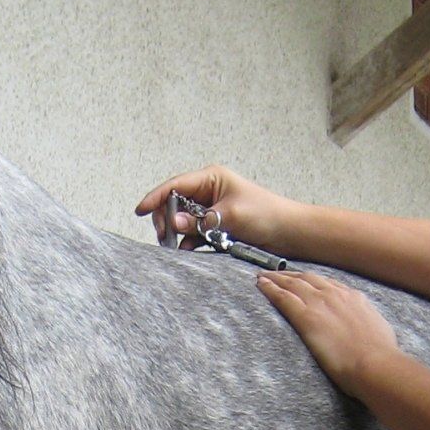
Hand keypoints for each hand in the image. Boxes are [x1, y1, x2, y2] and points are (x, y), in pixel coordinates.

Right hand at [134, 164, 288, 252]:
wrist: (289, 233)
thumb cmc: (266, 215)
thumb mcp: (230, 216)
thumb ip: (201, 221)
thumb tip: (174, 223)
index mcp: (211, 178)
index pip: (175, 185)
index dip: (156, 198)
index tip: (140, 210)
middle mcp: (208, 191)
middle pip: (175, 204)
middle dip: (167, 219)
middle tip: (165, 236)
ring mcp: (211, 209)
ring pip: (183, 221)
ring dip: (178, 233)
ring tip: (174, 246)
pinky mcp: (216, 226)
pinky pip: (194, 233)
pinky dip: (189, 242)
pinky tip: (187, 251)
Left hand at [257, 268, 399, 396]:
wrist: (374, 363)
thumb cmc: (380, 354)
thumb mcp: (378, 329)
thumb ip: (367, 322)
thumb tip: (366, 324)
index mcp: (353, 298)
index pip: (327, 284)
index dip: (311, 281)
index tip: (302, 281)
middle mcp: (335, 295)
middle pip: (307, 279)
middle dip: (291, 275)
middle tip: (276, 274)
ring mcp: (320, 304)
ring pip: (292, 284)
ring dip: (275, 278)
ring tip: (262, 276)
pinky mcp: (306, 317)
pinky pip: (283, 298)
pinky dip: (269, 289)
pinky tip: (260, 285)